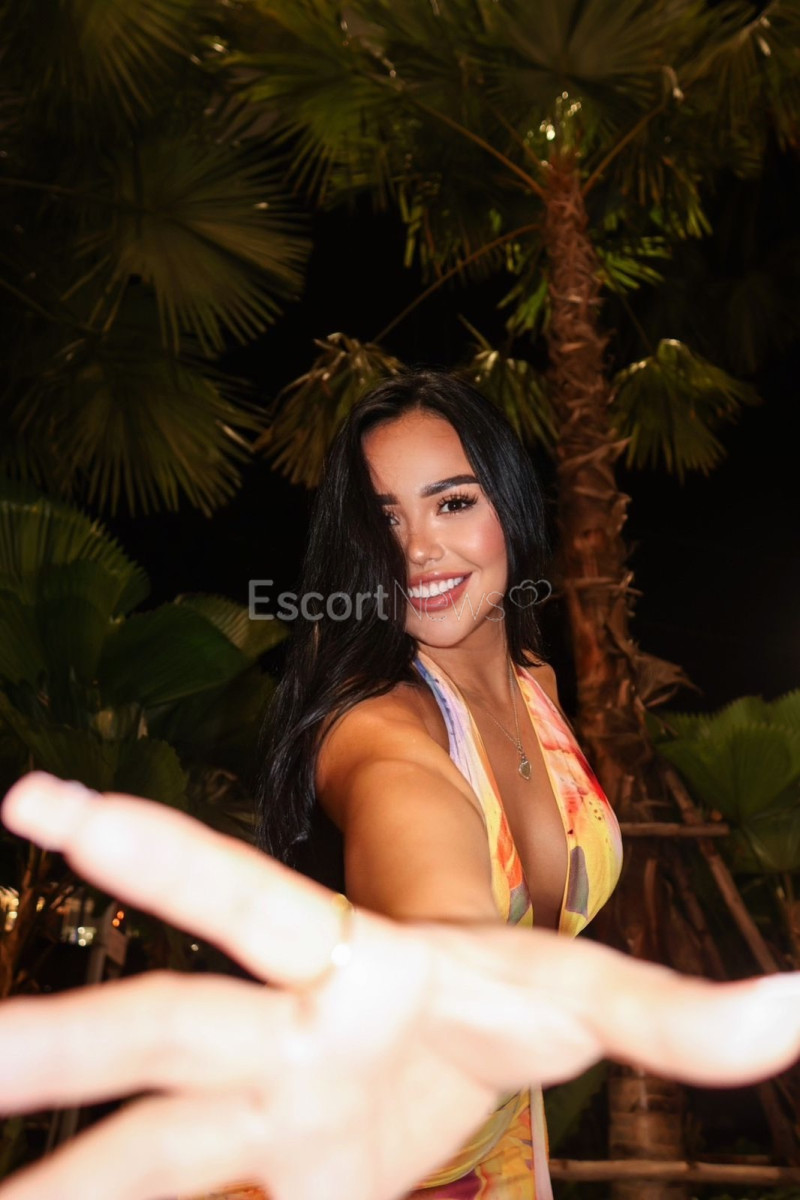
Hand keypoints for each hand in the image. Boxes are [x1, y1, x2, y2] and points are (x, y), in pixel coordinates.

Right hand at [1, 773, 797, 1199]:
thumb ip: (685, 1016)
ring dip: (55, 1182)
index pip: (237, 893)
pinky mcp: (259, 1181)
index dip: (143, 846)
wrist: (457, 1057)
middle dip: (48, 1050)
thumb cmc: (509, 1000)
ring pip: (133, 1154)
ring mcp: (253, 1120)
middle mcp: (273, 1036)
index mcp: (340, 963)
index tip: (34, 799)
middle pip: (151, 1036)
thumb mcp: (592, 1003)